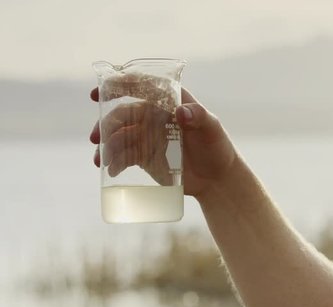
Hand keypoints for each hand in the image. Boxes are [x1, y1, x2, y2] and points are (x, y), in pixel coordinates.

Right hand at [90, 86, 237, 198]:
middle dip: (106, 123)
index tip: (101, 91)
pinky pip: (123, 155)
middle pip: (123, 112)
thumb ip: (199, 117)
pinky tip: (110, 169)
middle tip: (96, 137)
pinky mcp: (145, 156)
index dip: (120, 84)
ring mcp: (148, 136)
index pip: (142, 86)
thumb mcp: (212, 128)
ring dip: (106, 145)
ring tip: (101, 160)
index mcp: (169, 101)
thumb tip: (181, 111)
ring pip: (119, 135)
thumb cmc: (217, 147)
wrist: (217, 178)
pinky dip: (114, 160)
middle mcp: (155, 115)